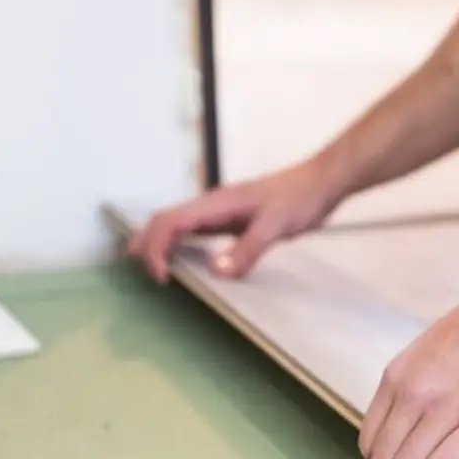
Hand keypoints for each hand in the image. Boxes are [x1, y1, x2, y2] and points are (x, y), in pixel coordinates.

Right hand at [126, 158, 345, 282]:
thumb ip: (247, 249)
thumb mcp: (275, 225)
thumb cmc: (300, 199)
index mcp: (216, 203)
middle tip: (135, 267)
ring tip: (148, 262)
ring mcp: (223, 210)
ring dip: (160, 241)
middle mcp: (213, 204)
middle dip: (147, 242)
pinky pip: (198, 230)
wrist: (322, 182)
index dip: (157, 248)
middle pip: (167, 219)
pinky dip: (182, 242)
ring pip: (180, 223)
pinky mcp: (234, 218)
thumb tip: (217, 272)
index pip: (171, 222)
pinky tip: (184, 256)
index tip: (162, 276)